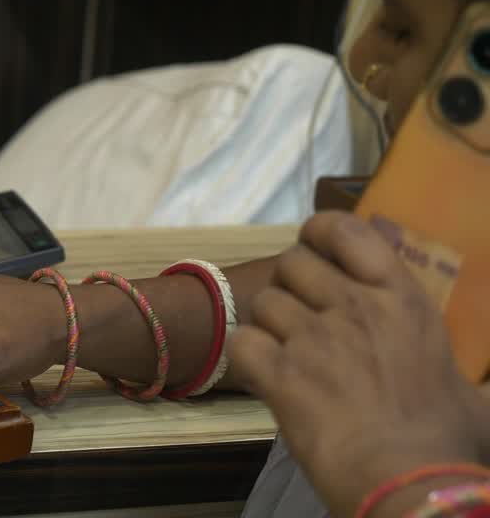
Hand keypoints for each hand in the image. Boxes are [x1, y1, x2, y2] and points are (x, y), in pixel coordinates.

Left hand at [227, 212, 489, 516]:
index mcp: (402, 300)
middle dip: (291, 285)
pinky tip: (268, 377)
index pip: (346, 230)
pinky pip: (243, 342)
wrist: (407, 479)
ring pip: (265, 302)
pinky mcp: (277, 371)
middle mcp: (353, 306)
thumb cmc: (445, 439)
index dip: (321, 233)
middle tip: (302, 315)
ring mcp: (312, 337)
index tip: (318, 249)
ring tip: (287, 354)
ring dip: (270, 325)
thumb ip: (464, 378)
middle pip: (293, 262)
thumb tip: (479, 394)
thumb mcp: (472, 394)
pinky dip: (250, 358)